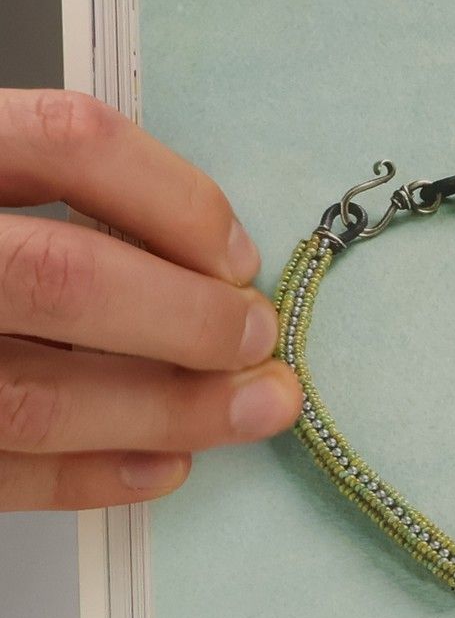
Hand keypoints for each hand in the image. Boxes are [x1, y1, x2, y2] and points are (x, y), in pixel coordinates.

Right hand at [0, 89, 302, 509]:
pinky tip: (163, 464)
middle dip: (185, 321)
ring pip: (32, 396)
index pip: (68, 140)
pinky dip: (89, 476)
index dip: (176, 198)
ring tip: (248, 411)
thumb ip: (55, 190)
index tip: (237, 255)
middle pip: (61, 278)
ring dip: (163, 411)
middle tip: (259, 342)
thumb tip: (209, 262)